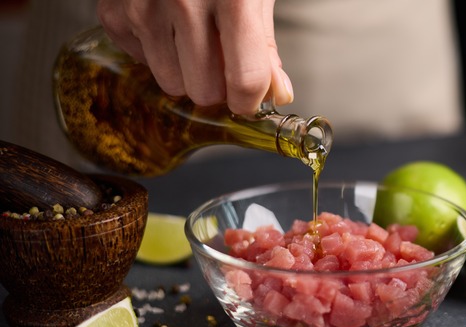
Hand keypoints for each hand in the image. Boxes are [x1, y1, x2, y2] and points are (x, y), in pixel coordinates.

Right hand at [97, 0, 292, 114]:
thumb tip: (275, 93)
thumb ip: (265, 45)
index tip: (250, 101)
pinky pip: (141, 62)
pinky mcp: (115, 10)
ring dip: (186, 71)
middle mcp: (185, 1)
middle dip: (217, 85)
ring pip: (171, 83)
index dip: (251, 102)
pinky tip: (166, 21)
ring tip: (193, 36)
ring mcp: (144, 6)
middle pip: (204, 91)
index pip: (245, 80)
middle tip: (221, 58)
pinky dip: (155, 50)